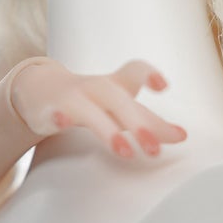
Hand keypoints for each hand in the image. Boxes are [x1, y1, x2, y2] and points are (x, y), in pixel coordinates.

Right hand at [7, 58, 187, 160]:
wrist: (41, 92)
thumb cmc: (91, 101)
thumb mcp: (120, 108)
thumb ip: (149, 121)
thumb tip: (182, 135)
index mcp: (115, 85)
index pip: (133, 70)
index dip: (147, 74)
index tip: (163, 86)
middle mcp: (96, 88)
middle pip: (118, 98)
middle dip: (138, 123)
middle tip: (155, 149)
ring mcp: (72, 97)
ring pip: (91, 112)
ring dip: (108, 131)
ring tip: (125, 152)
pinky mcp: (50, 110)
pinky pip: (54, 113)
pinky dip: (59, 116)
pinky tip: (61, 122)